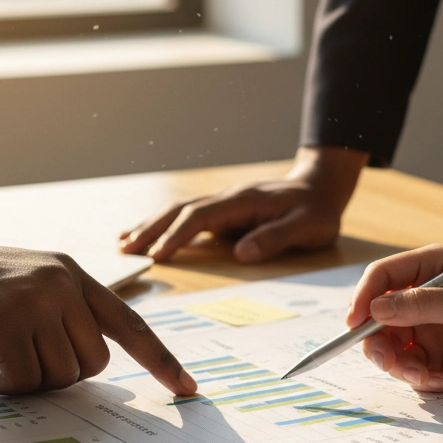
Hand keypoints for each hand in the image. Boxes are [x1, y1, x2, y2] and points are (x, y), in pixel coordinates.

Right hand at [0, 238, 196, 396]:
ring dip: (28, 381)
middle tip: (20, 364)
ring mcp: (36, 300)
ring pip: (62, 376)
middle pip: (95, 363)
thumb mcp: (22, 287)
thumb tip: (87, 364)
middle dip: (61, 377)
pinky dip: (3, 384)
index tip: (187, 388)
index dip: (160, 359)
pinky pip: (26, 380)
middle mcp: (62, 283)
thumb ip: (60, 313)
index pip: (130, 323)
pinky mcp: (6, 321)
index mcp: (71, 273)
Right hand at [120, 146, 368, 262]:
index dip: (178, 236)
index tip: (157, 255)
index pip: (202, 217)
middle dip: (151, 230)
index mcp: (243, 201)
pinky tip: (144, 235)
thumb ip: (275, 238)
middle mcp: (227, 199)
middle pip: (180, 210)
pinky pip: (186, 217)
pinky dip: (162, 226)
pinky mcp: (222, 213)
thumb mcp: (307, 227)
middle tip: (124, 251)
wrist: (320, 188)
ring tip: (122, 242)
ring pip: (178, 211)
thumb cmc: (317, 211)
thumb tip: (240, 253)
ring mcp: (222, 204)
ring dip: (150, 226)